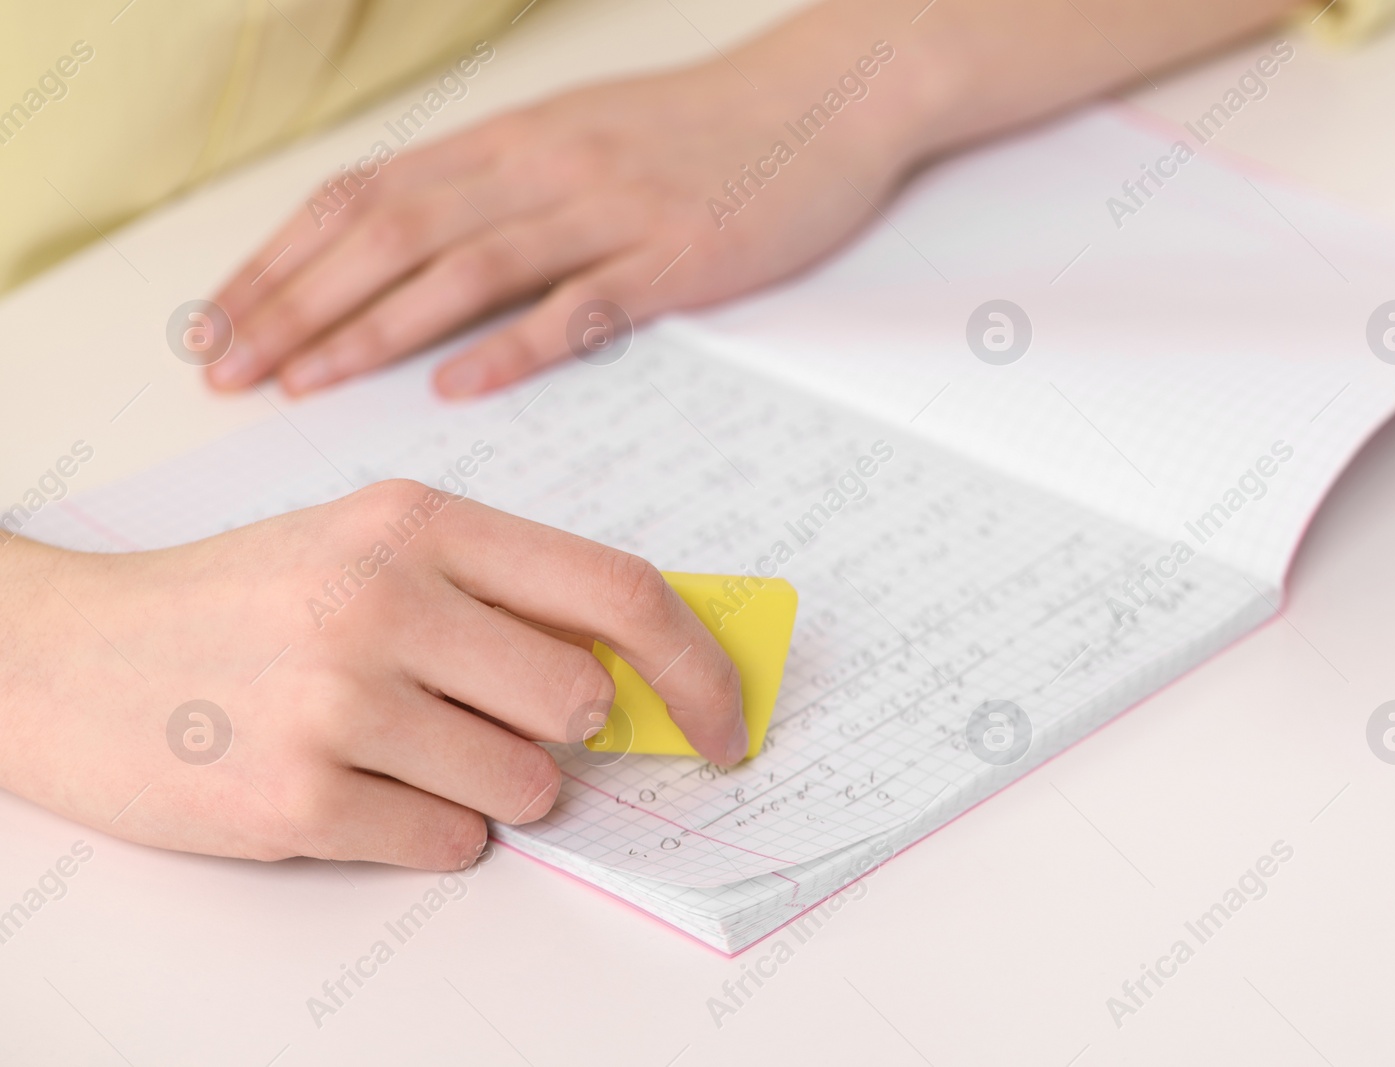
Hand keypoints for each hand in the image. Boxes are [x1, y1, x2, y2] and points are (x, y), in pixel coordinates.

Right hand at [0, 481, 744, 868]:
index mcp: (420, 520)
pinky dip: (430, 830)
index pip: (619, 593)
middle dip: (562, 731)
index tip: (724, 722)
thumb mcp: (370, 547)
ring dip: (491, 786)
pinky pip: (453, 844)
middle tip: (492, 721)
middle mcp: (385, 598)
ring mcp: (340, 701)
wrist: (64, 656)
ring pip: (528, 785)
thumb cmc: (242, 601)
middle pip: (580, 700)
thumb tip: (641, 671)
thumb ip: (502, 593)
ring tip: (399, 748)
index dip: (698, 668)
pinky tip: (354, 786)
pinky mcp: (299, 800)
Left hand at [208, 38, 926, 398]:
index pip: (363, 196)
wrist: (826, 99)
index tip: (219, 321)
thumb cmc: (699, 130)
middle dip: (295, 303)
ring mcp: (608, 209)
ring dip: (374, 329)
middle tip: (227, 367)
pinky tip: (457, 388)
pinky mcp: (676, 258)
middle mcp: (541, 166)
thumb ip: (495, 188)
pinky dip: (514, 347)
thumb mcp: (578, 137)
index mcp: (509, 138)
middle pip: (390, 233)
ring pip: (465, 268)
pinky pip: (582, 306)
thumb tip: (407, 252)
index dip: (280, 261)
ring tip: (305, 384)